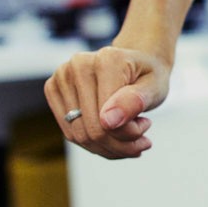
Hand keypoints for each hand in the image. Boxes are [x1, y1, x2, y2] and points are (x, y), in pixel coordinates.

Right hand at [43, 45, 170, 160]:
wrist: (135, 64)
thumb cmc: (147, 77)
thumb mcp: (155, 88)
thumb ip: (135, 102)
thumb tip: (107, 121)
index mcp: (107, 60)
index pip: (108, 118)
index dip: (129, 134)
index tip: (145, 125)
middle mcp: (78, 64)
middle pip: (92, 130)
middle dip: (119, 144)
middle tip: (140, 137)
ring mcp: (62, 76)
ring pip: (79, 136)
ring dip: (107, 146)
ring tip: (127, 134)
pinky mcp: (52, 89)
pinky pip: (70, 133)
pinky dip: (93, 143)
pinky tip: (111, 133)